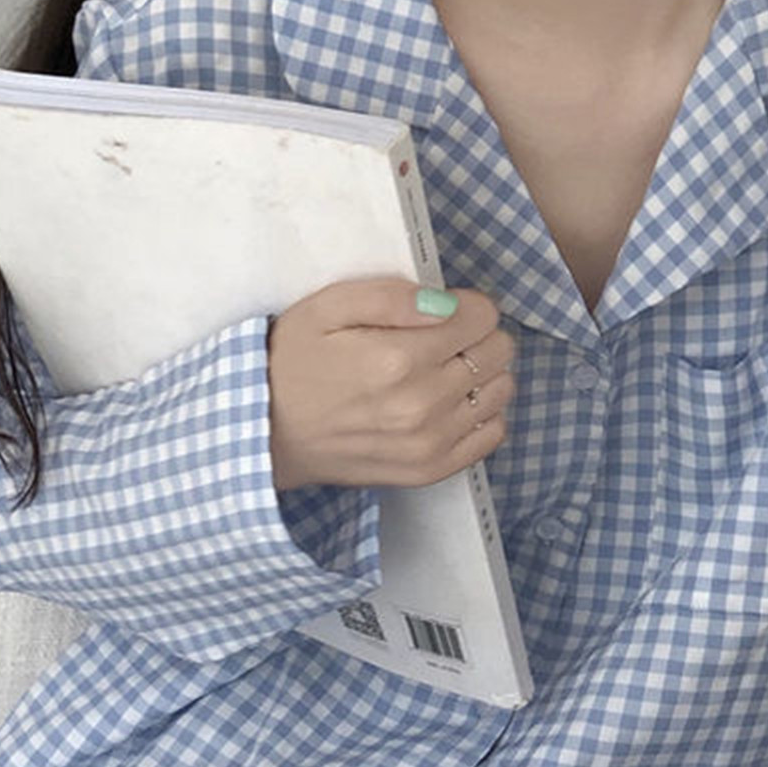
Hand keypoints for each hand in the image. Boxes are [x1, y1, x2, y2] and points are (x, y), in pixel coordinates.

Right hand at [266, 279, 514, 489]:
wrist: (266, 434)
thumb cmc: (293, 364)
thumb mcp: (326, 308)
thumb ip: (390, 297)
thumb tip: (445, 302)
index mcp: (399, 357)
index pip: (481, 316)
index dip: (466, 305)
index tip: (442, 311)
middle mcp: (422, 403)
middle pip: (497, 351)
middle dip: (477, 336)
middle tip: (442, 339)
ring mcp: (430, 442)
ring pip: (501, 390)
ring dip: (483, 373)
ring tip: (445, 370)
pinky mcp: (430, 469)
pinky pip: (491, 434)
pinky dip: (483, 413)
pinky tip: (452, 403)